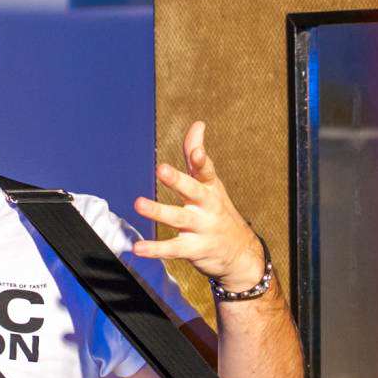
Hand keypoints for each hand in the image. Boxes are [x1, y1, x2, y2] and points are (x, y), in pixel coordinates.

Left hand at [133, 120, 265, 290]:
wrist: (239, 253)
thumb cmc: (218, 212)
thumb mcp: (211, 183)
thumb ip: (197, 155)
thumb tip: (198, 124)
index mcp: (210, 188)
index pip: (206, 171)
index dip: (201, 160)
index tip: (196, 151)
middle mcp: (207, 206)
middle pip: (193, 191)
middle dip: (178, 180)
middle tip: (162, 169)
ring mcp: (201, 228)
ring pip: (179, 218)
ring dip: (159, 211)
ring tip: (139, 203)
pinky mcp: (194, 249)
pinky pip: (173, 249)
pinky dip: (155, 249)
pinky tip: (138, 248)